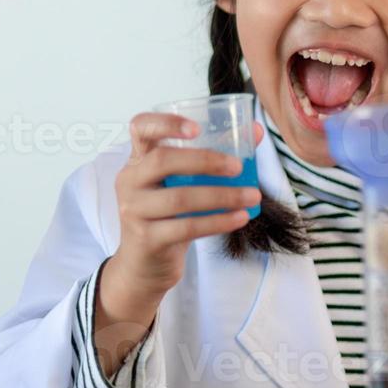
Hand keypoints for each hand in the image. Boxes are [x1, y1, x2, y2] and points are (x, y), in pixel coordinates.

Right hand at [96, 113, 262, 375]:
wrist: (144, 264)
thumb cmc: (169, 215)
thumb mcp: (183, 184)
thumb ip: (215, 157)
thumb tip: (257, 131)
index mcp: (139, 160)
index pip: (140, 128)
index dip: (166, 123)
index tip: (197, 128)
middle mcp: (130, 181)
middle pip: (163, 161)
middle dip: (205, 161)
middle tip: (239, 167)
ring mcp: (134, 210)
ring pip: (180, 198)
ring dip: (222, 196)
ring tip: (253, 196)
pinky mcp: (147, 238)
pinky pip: (187, 227)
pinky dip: (218, 221)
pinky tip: (241, 217)